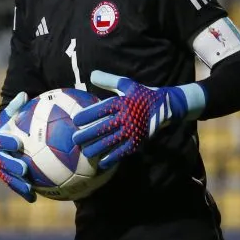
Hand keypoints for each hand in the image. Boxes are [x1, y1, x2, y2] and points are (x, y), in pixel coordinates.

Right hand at [0, 92, 35, 201]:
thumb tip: (23, 94)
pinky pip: (15, 186)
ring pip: (7, 177)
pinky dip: (23, 192)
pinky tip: (34, 198)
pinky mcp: (7, 178)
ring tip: (29, 187)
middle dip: (11, 166)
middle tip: (23, 168)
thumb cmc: (14, 124)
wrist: (7, 139)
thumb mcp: (14, 114)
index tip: (17, 142)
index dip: (7, 142)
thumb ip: (17, 106)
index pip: (0, 140)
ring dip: (17, 183)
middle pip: (2, 162)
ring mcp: (1, 168)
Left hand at [72, 71, 204, 169]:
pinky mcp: (139, 141)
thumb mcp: (127, 84)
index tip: (75, 120)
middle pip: (103, 127)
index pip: (101, 109)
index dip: (87, 115)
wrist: (165, 106)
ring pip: (112, 141)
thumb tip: (91, 75)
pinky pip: (124, 151)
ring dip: (97, 148)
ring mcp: (133, 130)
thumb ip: (109, 80)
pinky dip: (112, 158)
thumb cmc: (141, 95)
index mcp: (122, 102)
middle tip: (75, 139)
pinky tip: (102, 163)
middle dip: (87, 134)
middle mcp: (127, 116)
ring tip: (85, 152)